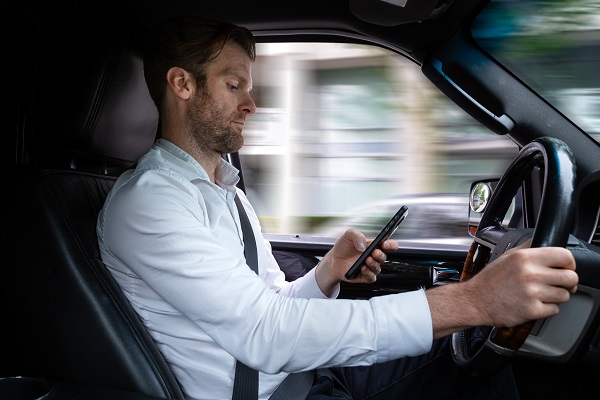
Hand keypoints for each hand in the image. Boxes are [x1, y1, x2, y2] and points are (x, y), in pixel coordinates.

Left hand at [315, 228, 397, 294]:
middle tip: (374, 252)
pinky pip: (371, 277)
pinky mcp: (364, 277)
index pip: (390, 245)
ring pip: (378, 268)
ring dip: (373, 264)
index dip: (391, 245)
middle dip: (380, 255)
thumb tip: (363, 246)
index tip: (385, 244)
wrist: (333, 260)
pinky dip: (368, 273)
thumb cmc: (344, 247)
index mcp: (374, 246)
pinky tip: (362, 268)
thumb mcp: (348, 235)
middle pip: (384, 257)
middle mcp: (374, 257)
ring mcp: (370, 268)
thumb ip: (357, 235)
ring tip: (367, 260)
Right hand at [426, 242, 577, 338]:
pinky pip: (554, 309)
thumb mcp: (507, 256)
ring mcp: (532, 293)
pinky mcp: (532, 311)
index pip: (565, 256)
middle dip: (567, 282)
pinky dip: (547, 308)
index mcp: (525, 258)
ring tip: (541, 294)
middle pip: (571, 277)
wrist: (475, 301)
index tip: (565, 268)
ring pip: (565, 295)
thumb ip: (528, 248)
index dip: (569, 263)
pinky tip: (534, 303)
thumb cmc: (490, 280)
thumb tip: (546, 243)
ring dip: (556, 296)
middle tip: (558, 284)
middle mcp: (530, 274)